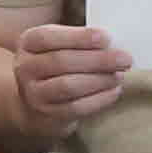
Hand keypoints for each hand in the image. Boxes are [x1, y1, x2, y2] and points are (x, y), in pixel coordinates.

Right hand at [8, 20, 134, 130]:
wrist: (36, 101)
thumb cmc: (57, 64)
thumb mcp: (58, 45)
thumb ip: (80, 40)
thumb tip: (113, 43)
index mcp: (28, 43)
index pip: (49, 37)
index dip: (79, 37)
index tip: (106, 37)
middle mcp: (26, 68)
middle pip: (62, 61)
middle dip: (98, 60)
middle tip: (125, 59)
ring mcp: (34, 94)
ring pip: (69, 86)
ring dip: (99, 80)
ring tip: (119, 75)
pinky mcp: (48, 115)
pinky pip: (76, 108)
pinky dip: (99, 99)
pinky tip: (114, 91)